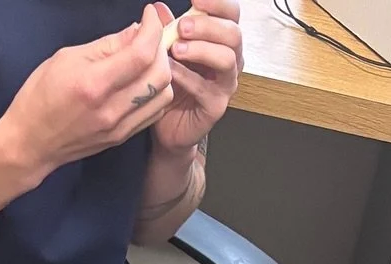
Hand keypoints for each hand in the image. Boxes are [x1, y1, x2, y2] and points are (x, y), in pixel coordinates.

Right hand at [0, 10, 174, 189]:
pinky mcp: (122, 137)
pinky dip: (155, 92)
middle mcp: (111, 109)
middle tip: (148, 36)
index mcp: (94, 84)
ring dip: (161, 71)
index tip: (150, 15)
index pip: (141, 54)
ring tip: (146, 60)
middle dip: (160, 48)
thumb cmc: (41, 95)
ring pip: (163, 95)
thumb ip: (106, 46)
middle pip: (160, 74)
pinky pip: (154, 112)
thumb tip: (135, 31)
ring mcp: (119, 127)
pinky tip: (142, 82)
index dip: (153, 28)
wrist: (32, 142)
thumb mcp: (67, 58)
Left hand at [150, 0, 241, 155]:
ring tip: (177, 48)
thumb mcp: (166, 50)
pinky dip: (187, 77)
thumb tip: (157, 8)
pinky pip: (205, 89)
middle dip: (208, 26)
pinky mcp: (216, 106)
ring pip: (226, 59)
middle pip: (233, 34)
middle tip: (183, 26)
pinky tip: (171, 71)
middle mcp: (231, 59)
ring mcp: (226, 84)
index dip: (218, 3)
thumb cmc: (173, 83)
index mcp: (222, 40)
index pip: (231, 14)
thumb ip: (166, 29)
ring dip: (201, 50)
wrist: (168, 124)